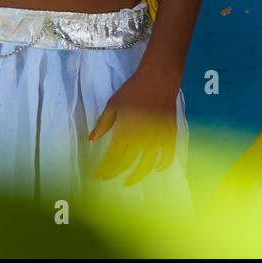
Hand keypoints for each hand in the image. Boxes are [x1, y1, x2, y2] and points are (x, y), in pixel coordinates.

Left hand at [89, 68, 179, 185]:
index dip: (105, 168)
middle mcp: (141, 139)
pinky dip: (163, 165)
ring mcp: (158, 139)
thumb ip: (103, 124)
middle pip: (127, 163)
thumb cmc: (131, 91)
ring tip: (128, 181)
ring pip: (148, 165)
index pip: (113, 157)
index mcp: (125, 132)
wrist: (157, 81)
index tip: (98, 175)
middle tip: (108, 178)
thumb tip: (92, 139)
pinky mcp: (170, 135)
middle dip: (115, 173)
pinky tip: (156, 170)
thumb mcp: (112, 105)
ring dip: (138, 176)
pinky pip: (168, 156)